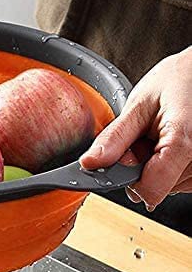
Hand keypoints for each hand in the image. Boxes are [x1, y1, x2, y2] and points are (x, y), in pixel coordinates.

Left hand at [80, 47, 191, 210]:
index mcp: (183, 142)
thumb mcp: (138, 104)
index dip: (128, 181)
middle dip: (142, 166)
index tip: (122, 161)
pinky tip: (170, 142)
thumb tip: (90, 163)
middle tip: (146, 135)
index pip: (152, 190)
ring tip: (161, 135)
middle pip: (158, 186)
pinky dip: (169, 166)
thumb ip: (114, 138)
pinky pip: (180, 180)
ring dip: (156, 165)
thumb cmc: (176, 81)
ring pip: (168, 186)